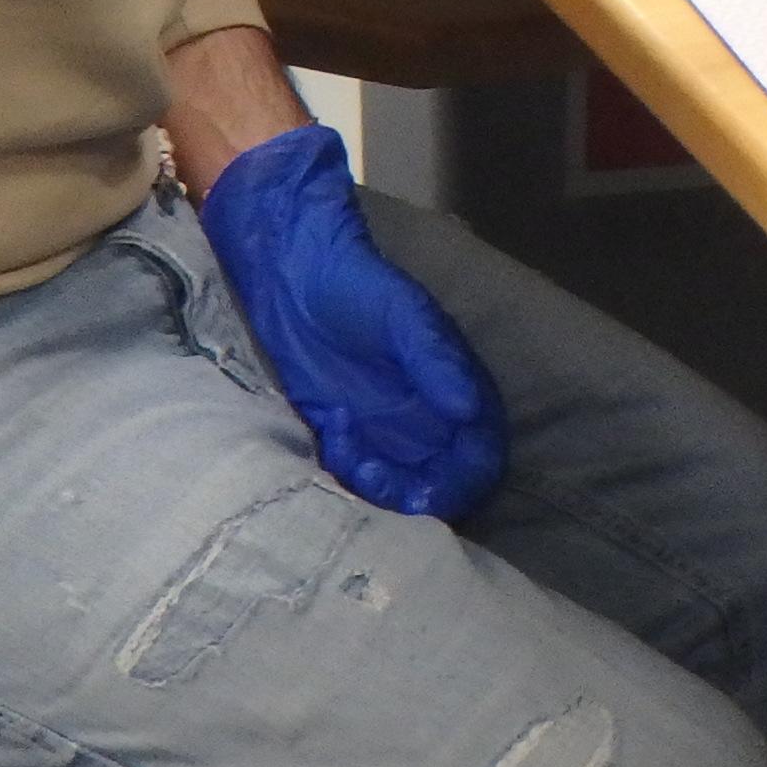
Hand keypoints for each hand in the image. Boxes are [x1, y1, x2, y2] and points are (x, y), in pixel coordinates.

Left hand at [195, 124, 505, 522]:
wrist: (288, 271)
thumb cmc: (356, 282)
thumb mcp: (402, 312)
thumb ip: (434, 358)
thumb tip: (467, 411)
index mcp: (453, 389)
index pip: (478, 458)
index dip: (460, 484)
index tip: (425, 490)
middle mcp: (426, 419)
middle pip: (438, 487)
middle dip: (408, 495)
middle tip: (371, 473)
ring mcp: (383, 429)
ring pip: (396, 488)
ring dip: (375, 486)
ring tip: (344, 443)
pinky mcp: (343, 433)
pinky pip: (355, 475)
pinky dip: (345, 469)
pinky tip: (331, 431)